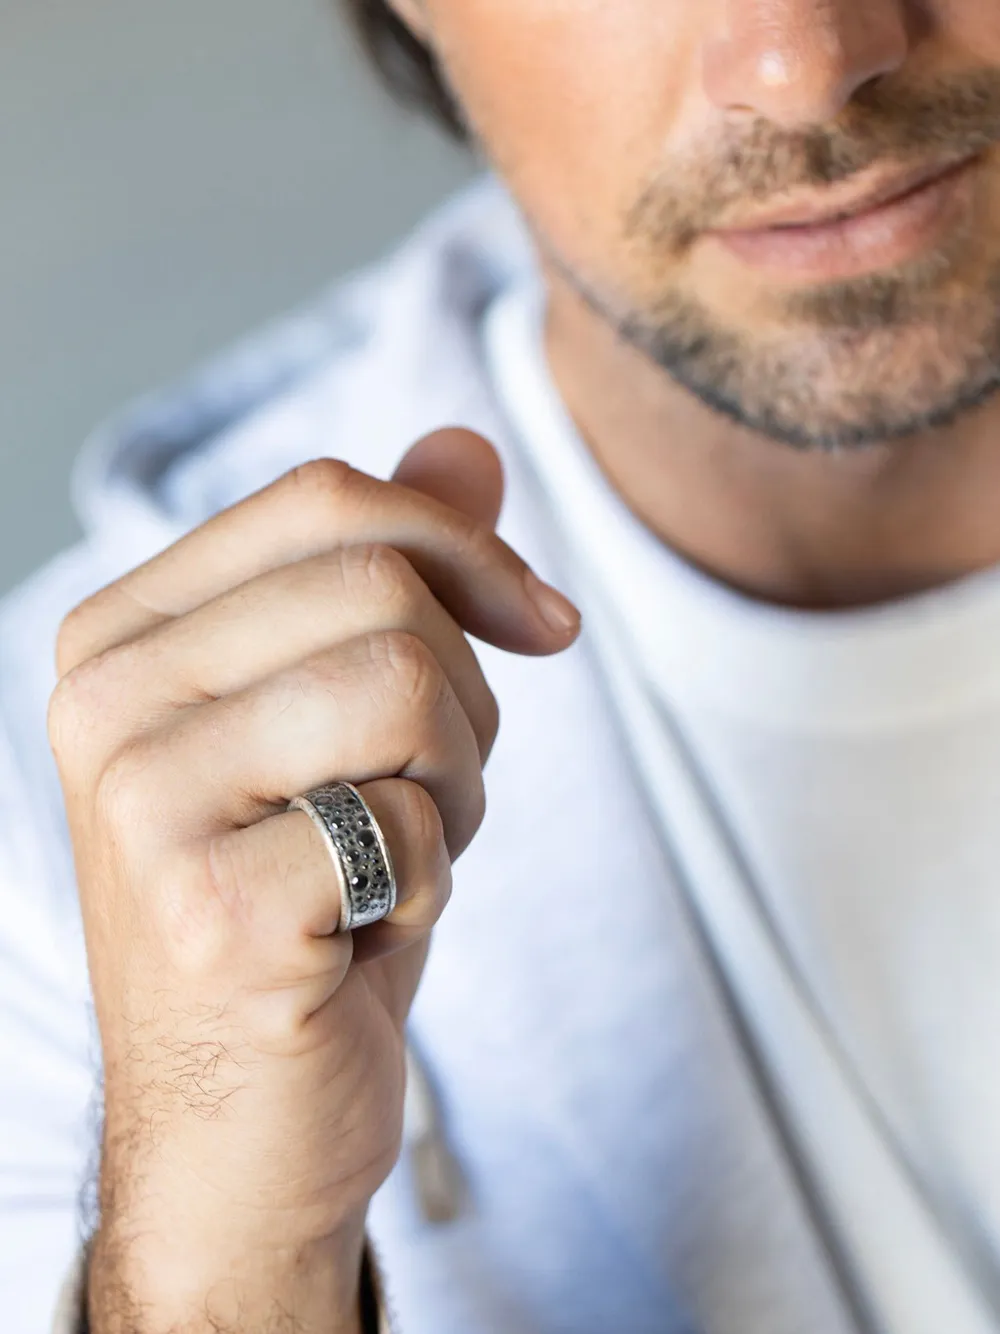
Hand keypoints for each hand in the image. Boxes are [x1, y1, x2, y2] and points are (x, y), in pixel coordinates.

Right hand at [48, 429, 579, 1331]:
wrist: (245, 1125)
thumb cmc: (307, 906)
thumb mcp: (355, 721)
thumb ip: (393, 572)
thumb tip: (468, 444)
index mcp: (126, 632)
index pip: (327, 498)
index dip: (467, 549)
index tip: (540, 625)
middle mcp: (106, 698)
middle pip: (380, 583)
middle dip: (466, 696)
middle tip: (426, 798)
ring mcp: (140, 801)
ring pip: (404, 680)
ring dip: (456, 785)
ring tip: (396, 859)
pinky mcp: (204, 907)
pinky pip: (408, 820)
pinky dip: (433, 877)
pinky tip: (363, 935)